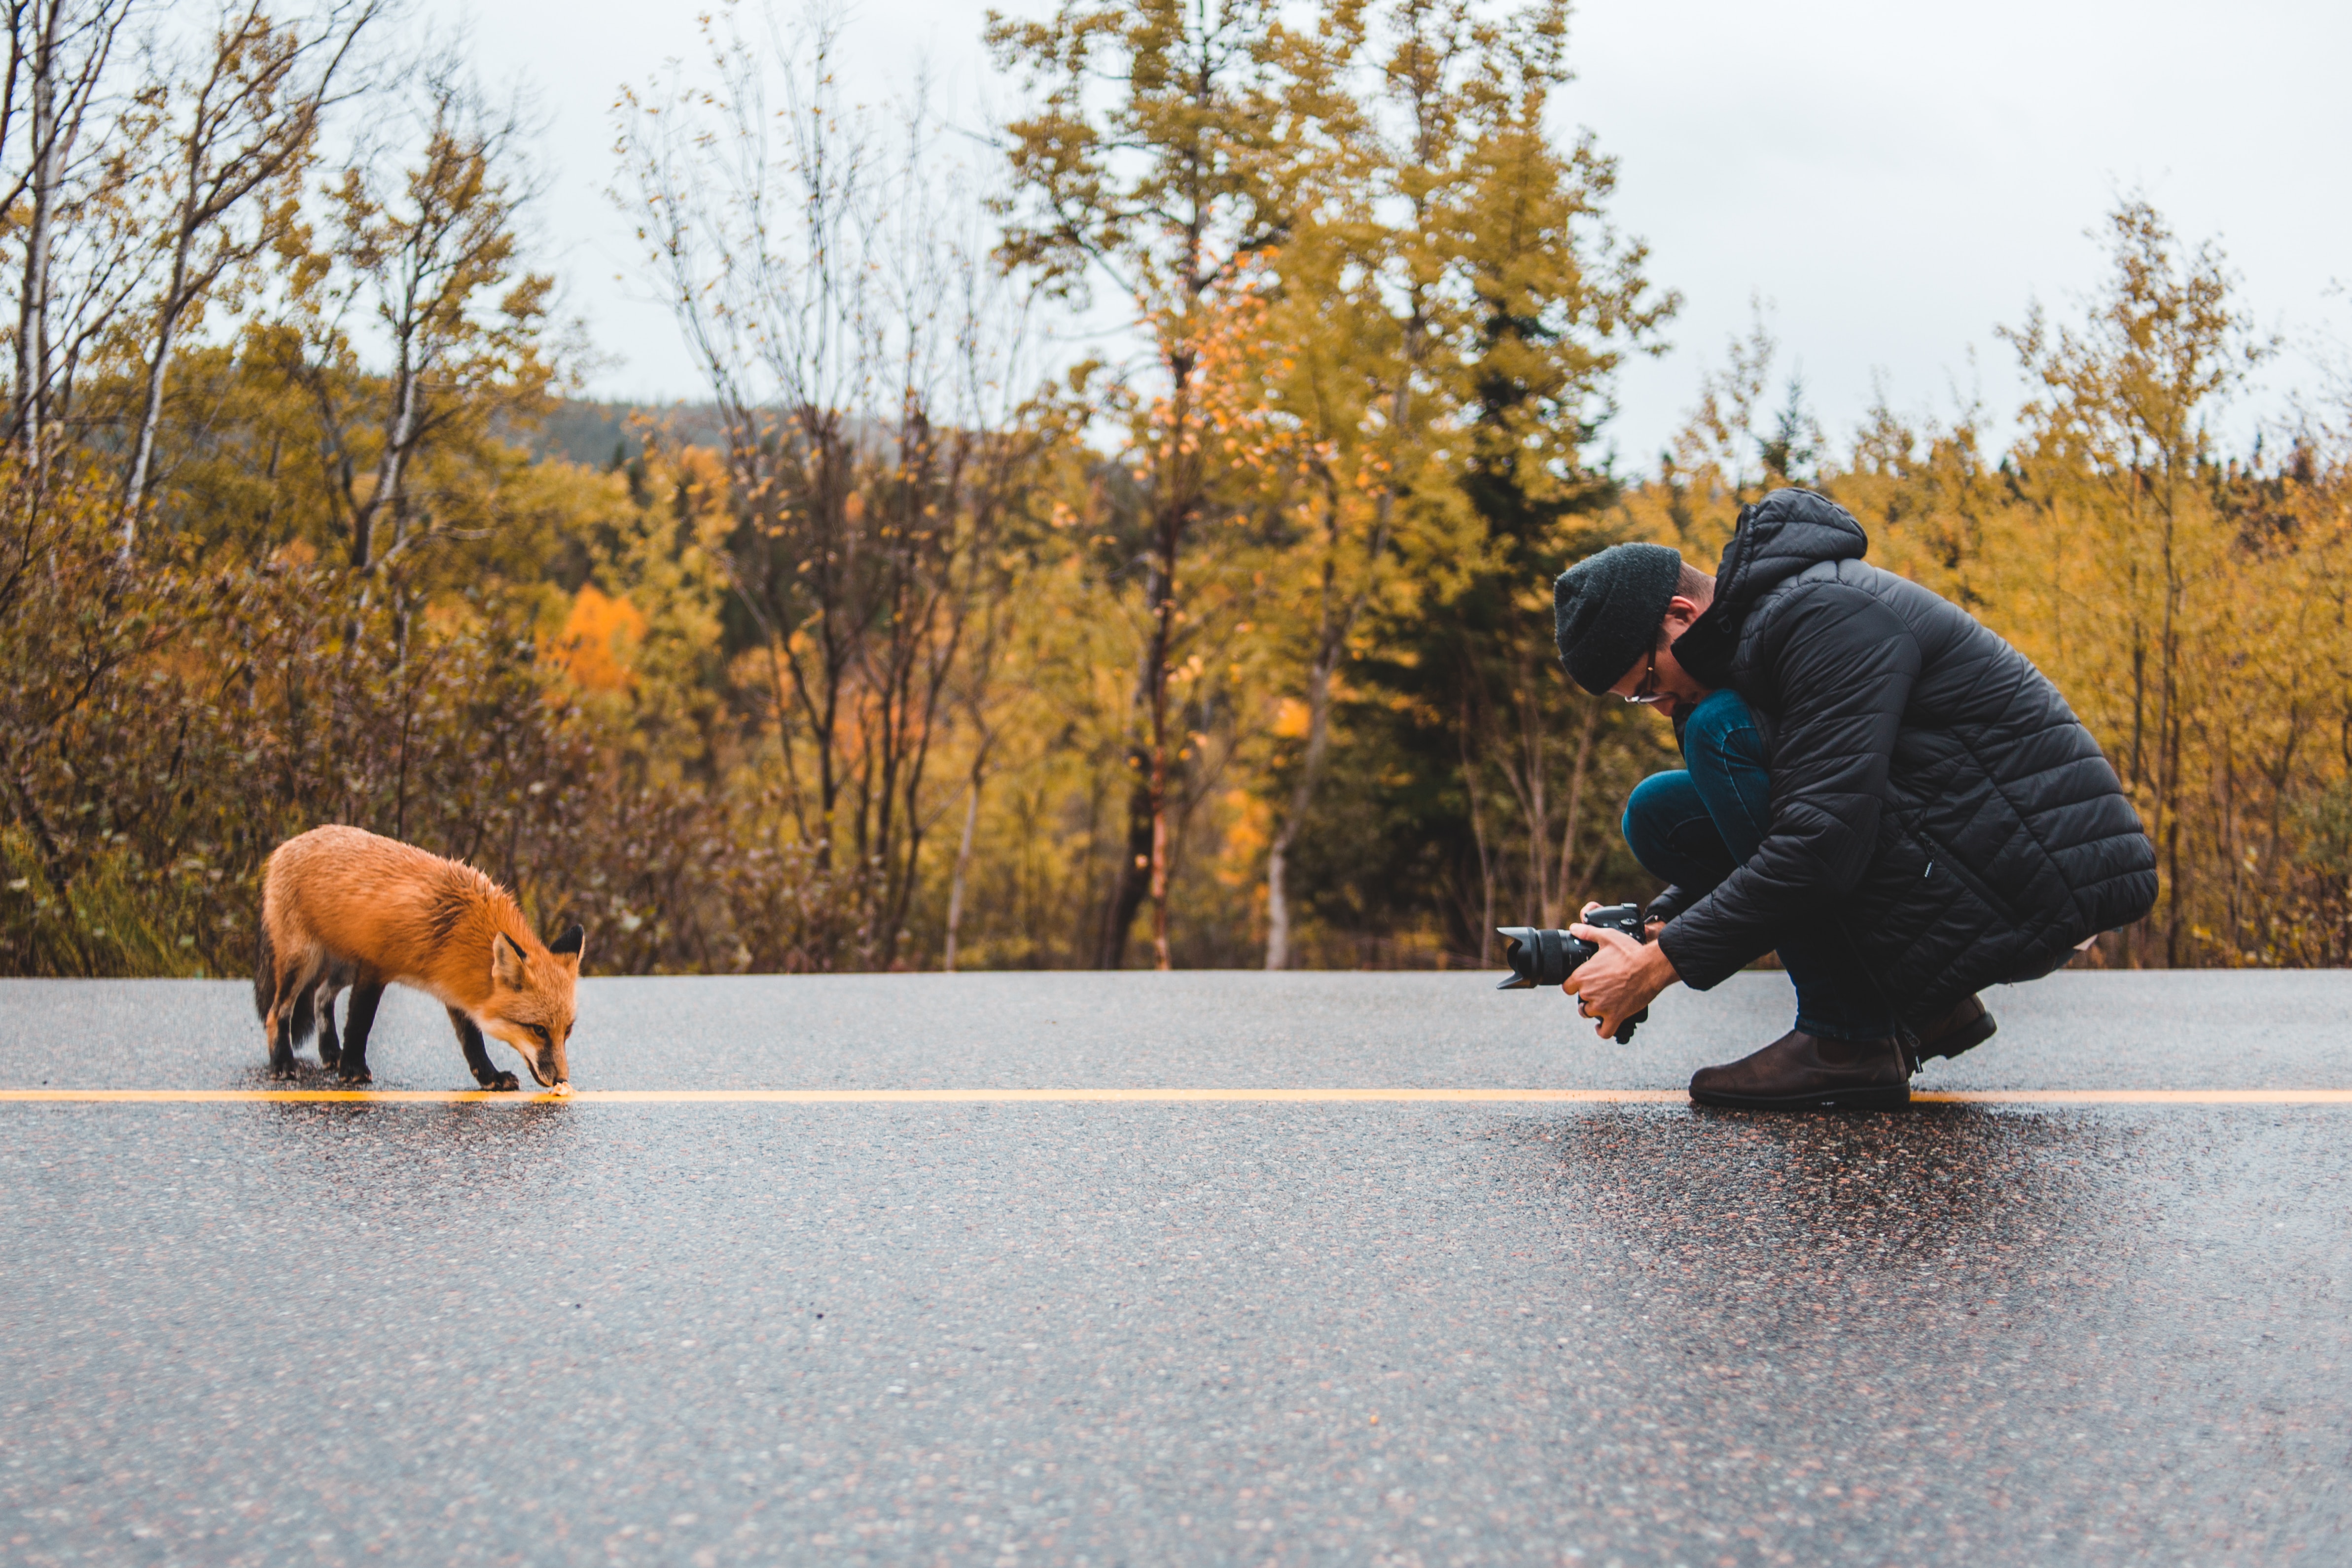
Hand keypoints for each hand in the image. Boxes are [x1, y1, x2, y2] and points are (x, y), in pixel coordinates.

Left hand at [1562, 923, 1677, 1040]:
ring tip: (1604, 1004)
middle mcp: (1589, 993)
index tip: (1583, 983)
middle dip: (1588, 997)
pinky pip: (1604, 1031)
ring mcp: (1601, 1007)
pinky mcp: (1615, 1017)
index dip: (1574, 986)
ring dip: (1595, 1011)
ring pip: (1589, 1014)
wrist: (1651, 967)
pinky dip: (1602, 1030)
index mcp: (1583, 976)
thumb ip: (1588, 933)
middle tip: (1601, 990)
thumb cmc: (1630, 952)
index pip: (1567, 988)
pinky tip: (1603, 1025)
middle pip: (1580, 1001)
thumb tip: (1574, 928)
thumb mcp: (1607, 938)